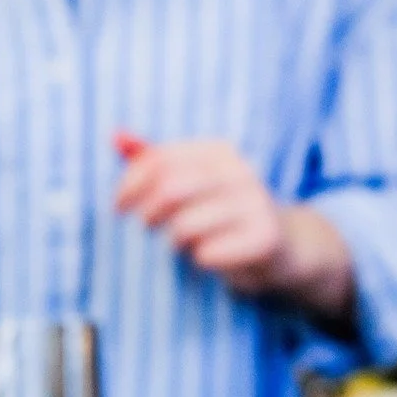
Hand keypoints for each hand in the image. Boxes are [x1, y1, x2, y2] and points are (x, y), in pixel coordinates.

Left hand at [113, 133, 353, 321]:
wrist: (281, 245)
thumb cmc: (223, 213)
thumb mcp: (191, 181)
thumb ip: (154, 160)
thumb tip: (115, 136)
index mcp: (218, 151)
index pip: (158, 159)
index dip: (129, 184)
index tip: (119, 207)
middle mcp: (240, 171)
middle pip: (170, 190)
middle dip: (147, 214)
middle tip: (147, 228)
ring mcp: (255, 204)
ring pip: (185, 226)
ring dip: (174, 242)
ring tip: (184, 245)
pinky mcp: (264, 238)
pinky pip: (208, 253)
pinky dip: (199, 260)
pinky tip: (211, 257)